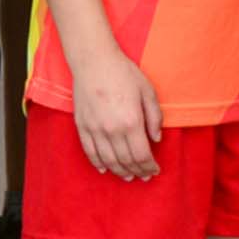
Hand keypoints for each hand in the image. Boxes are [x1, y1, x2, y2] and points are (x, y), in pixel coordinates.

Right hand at [70, 48, 163, 180]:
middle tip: (144, 176)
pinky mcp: (82, 127)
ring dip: (119, 172)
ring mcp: (95, 130)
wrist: (94, 62)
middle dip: (137, 171)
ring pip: (108, 161)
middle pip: (126, 161)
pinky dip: (98, 164)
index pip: (141, 155)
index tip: (155, 170)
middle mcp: (112, 130)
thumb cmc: (124, 73)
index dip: (149, 166)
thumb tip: (156, 139)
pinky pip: (90, 152)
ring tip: (128, 177)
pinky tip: (105, 169)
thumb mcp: (148, 91)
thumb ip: (154, 117)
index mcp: (131, 121)